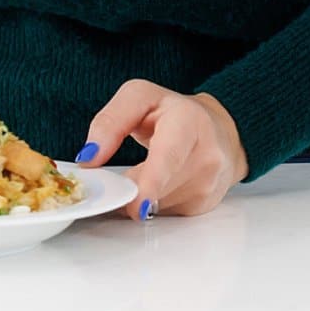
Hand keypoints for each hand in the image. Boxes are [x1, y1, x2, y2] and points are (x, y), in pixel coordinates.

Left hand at [74, 80, 248, 219]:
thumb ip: (110, 121)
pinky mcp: (203, 206)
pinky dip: (150, 203)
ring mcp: (208, 184)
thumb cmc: (173, 112)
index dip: (151, 181)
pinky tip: (154, 186)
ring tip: (137, 175)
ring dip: (138, 197)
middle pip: (157, 186)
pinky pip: (164, 213)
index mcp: (189, 120)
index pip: (170, 155)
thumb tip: (88, 158)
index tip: (137, 205)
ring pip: (157, 204)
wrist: (221, 132)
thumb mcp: (140, 97)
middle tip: (113, 189)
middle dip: (131, 191)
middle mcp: (205, 154)